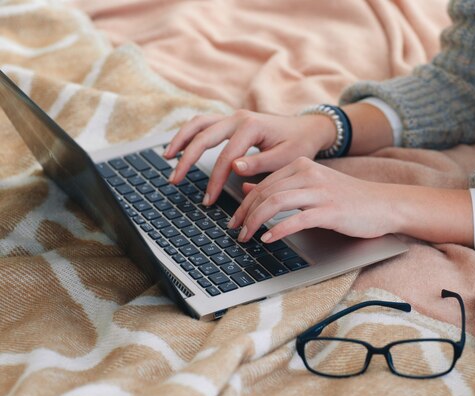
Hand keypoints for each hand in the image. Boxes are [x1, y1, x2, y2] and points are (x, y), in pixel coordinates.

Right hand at [163, 110, 335, 204]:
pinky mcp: (230, 121)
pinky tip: (178, 147)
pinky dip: (188, 133)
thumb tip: (234, 167)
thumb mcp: (286, 157)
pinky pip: (203, 123)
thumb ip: (260, 163)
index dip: (215, 180)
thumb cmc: (299, 144)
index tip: (208, 199)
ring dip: (181, 140)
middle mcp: (238, 118)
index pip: (226, 157)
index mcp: (251, 126)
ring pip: (198, 124)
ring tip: (167, 158)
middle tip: (174, 180)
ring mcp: (232, 117)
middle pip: (204, 136)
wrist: (308, 128)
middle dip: (187, 159)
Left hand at [229, 157, 399, 242]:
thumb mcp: (312, 186)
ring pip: (276, 202)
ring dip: (256, 221)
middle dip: (245, 214)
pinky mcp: (331, 210)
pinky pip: (297, 219)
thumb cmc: (348, 199)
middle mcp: (309, 174)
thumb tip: (247, 189)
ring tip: (246, 236)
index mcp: (302, 166)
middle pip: (265, 192)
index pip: (263, 183)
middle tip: (235, 231)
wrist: (385, 204)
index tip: (234, 220)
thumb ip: (280, 186)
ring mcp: (320, 191)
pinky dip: (279, 230)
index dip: (244, 203)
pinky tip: (268, 239)